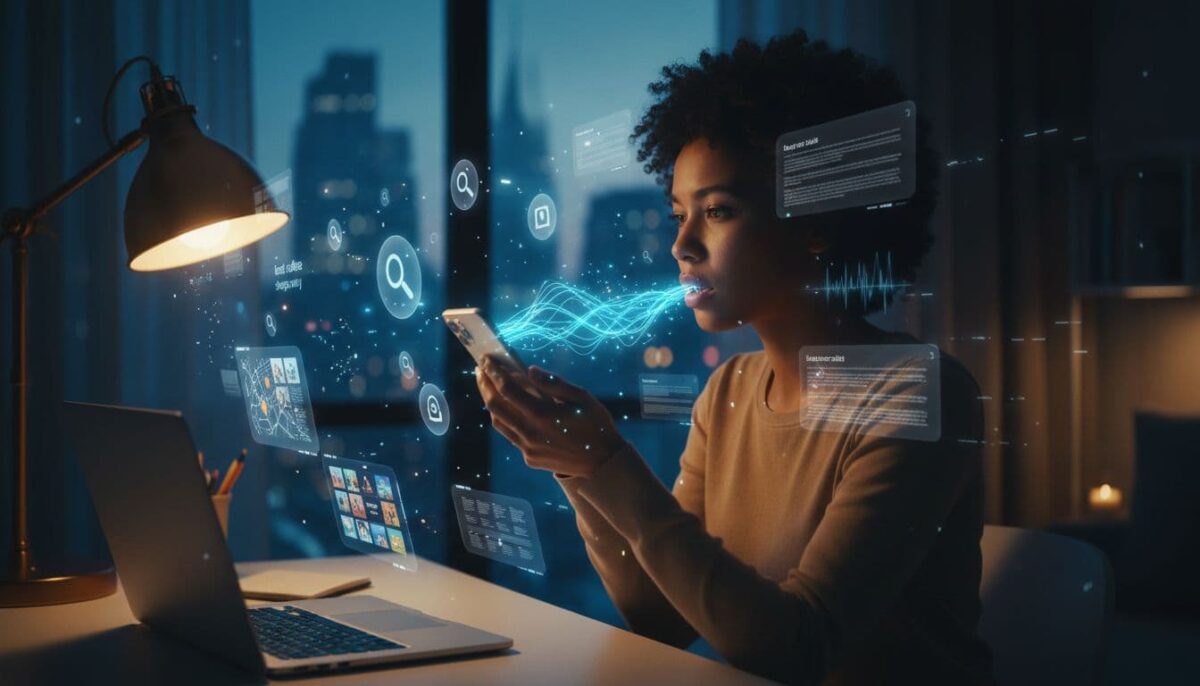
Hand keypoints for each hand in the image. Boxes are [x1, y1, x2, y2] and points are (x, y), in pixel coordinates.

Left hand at [475, 356, 626, 477]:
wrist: (603, 462)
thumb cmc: (595, 424)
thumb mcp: (581, 397)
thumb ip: (553, 383)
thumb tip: (529, 369)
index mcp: (544, 414)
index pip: (508, 389)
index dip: (494, 372)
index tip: (487, 359)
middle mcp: (531, 432)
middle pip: (495, 405)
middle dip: (485, 383)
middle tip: (480, 368)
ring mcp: (528, 448)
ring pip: (498, 421)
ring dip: (489, 400)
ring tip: (487, 384)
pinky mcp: (529, 458)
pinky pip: (509, 434)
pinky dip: (502, 417)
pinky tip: (504, 407)